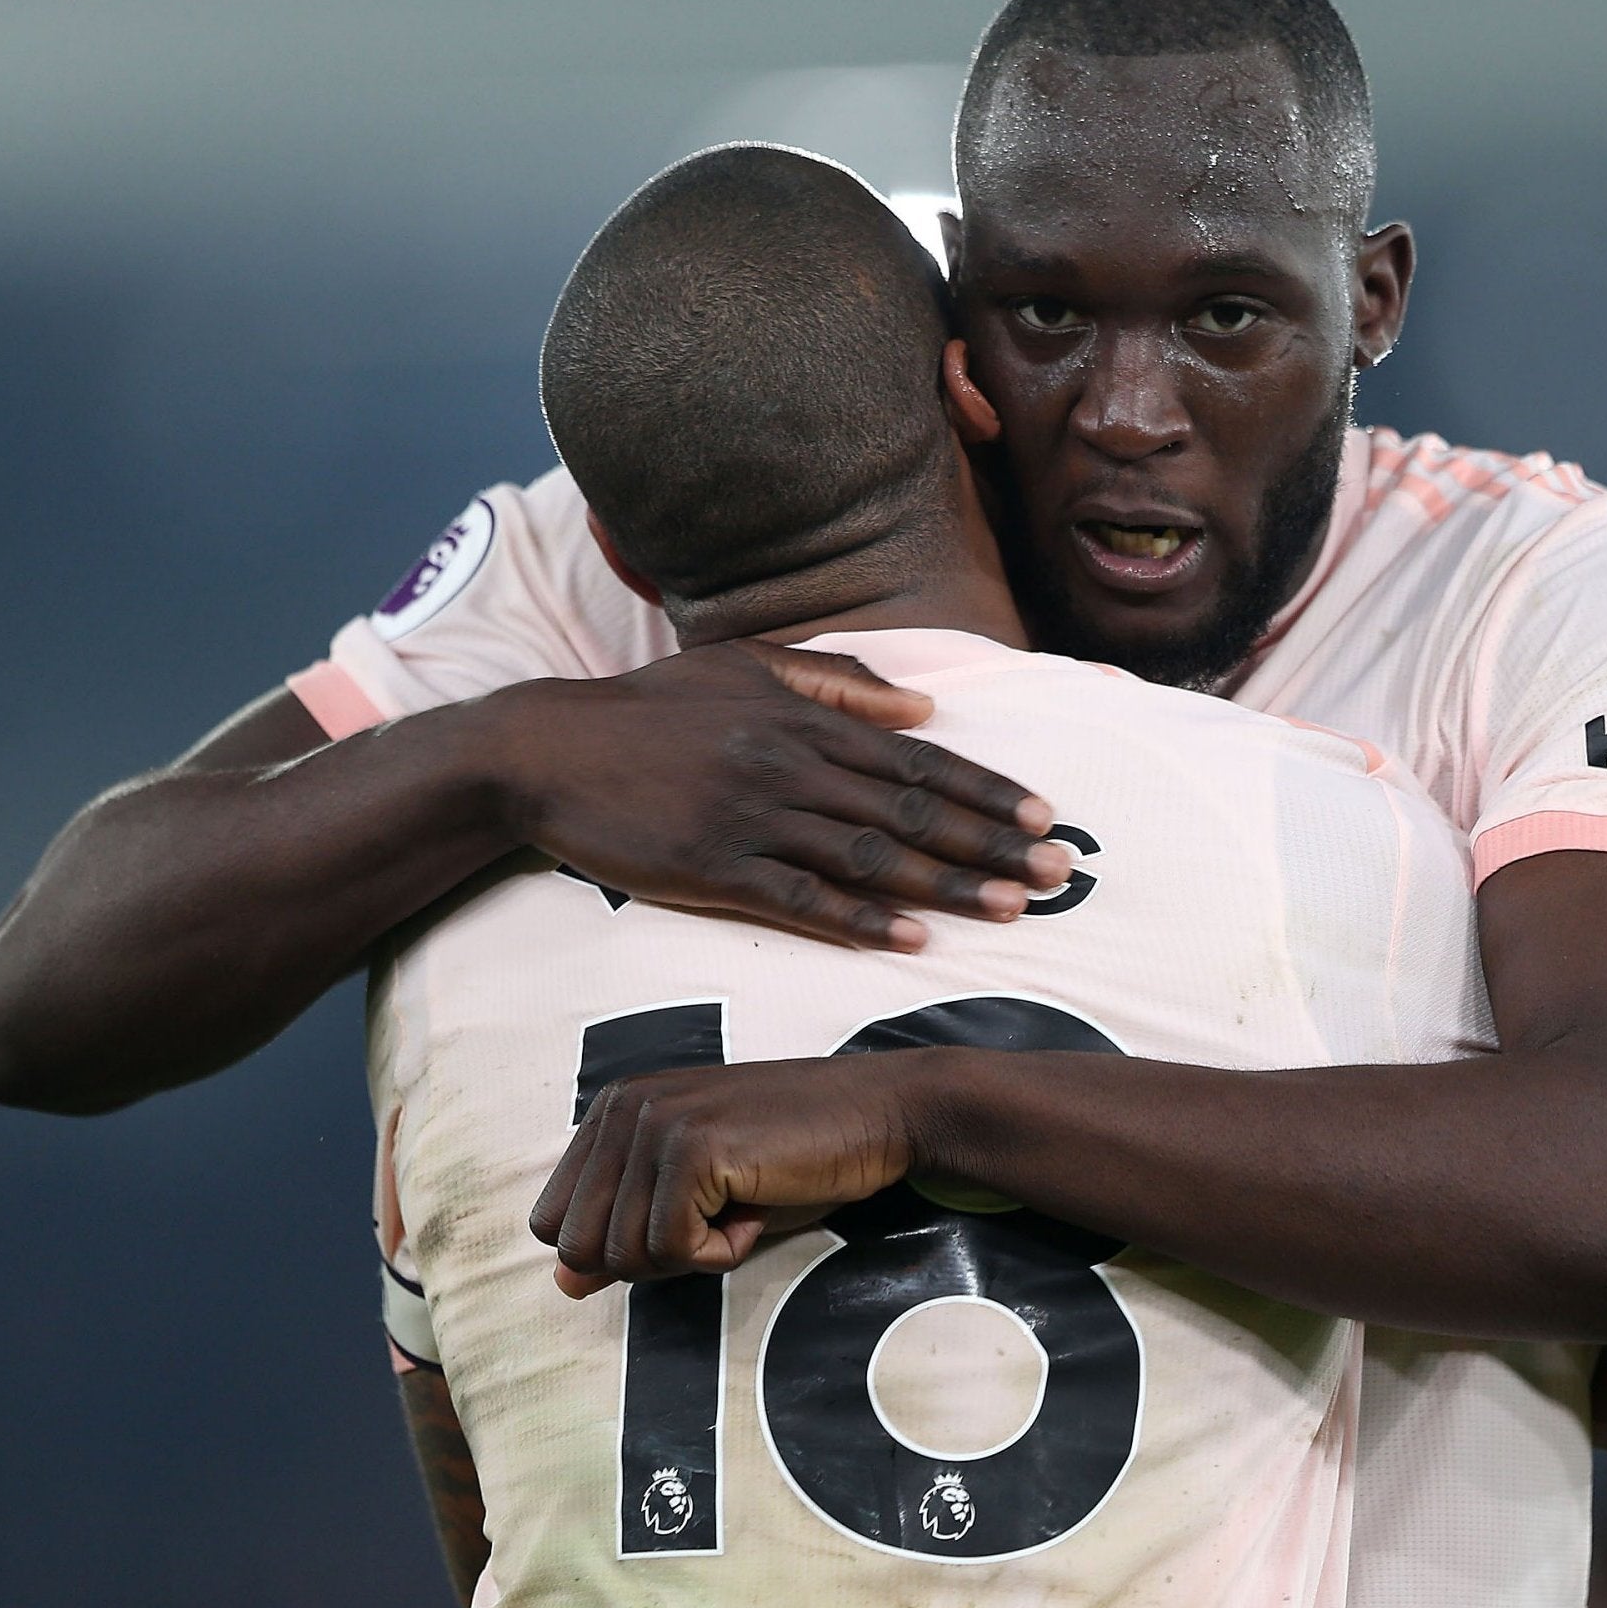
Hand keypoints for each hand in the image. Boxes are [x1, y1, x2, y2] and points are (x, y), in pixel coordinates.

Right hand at [485, 641, 1070, 949]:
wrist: (547, 750)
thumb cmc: (651, 709)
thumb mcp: (745, 667)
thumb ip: (837, 680)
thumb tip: (923, 705)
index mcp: (804, 718)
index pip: (919, 760)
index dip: (988, 792)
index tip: (1046, 817)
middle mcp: (789, 765)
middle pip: (912, 811)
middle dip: (993, 844)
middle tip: (1059, 874)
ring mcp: (752, 819)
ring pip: (870, 858)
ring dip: (947, 887)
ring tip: (1010, 911)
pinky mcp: (713, 869)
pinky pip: (802, 900)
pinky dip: (861, 921)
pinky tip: (912, 940)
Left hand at [530, 1053, 926, 1292]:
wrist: (878, 1115)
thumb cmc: (793, 1156)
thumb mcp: (697, 1199)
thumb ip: (625, 1233)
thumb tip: (563, 1285)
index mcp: (612, 1110)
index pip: (554, 1222)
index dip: (621, 1247)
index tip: (688, 1216)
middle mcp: (622, 1107)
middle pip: (581, 1246)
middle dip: (651, 1257)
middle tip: (717, 1217)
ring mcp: (655, 1122)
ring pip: (625, 1254)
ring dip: (694, 1253)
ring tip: (744, 1203)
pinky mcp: (693, 1146)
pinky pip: (675, 1248)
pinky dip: (723, 1251)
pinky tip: (758, 1205)